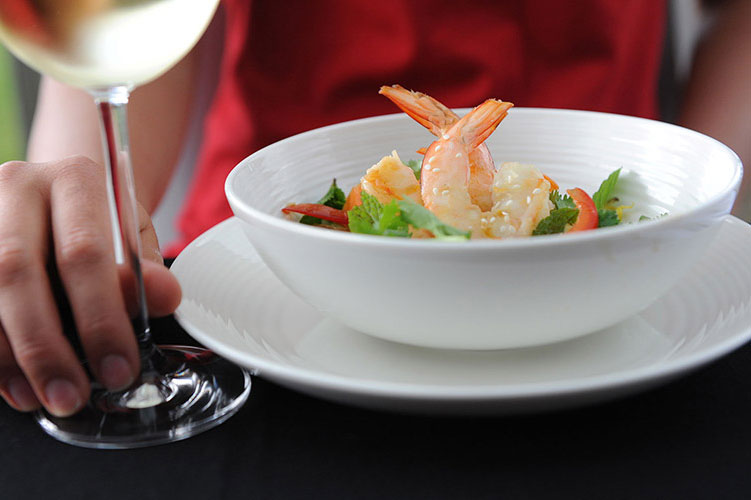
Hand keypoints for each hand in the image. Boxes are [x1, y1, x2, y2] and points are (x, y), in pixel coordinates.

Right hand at [0, 155, 180, 416]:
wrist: (55, 195)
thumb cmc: (98, 221)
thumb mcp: (132, 236)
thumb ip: (145, 269)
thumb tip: (165, 296)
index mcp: (74, 178)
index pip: (83, 252)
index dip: (100, 318)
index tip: (119, 368)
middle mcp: (17, 186)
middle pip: (17, 272)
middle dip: (46, 347)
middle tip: (72, 395)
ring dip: (10, 357)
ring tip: (43, 397)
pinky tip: (12, 383)